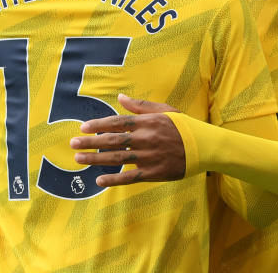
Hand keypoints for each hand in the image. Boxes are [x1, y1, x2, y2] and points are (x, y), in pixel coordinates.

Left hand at [70, 94, 184, 186]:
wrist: (204, 146)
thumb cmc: (183, 126)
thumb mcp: (164, 110)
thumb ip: (141, 105)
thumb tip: (120, 96)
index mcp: (146, 122)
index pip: (117, 122)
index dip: (99, 125)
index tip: (83, 128)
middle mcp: (145, 138)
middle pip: (112, 140)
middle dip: (90, 142)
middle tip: (73, 144)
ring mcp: (148, 157)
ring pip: (117, 158)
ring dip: (96, 159)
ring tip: (79, 159)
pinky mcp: (153, 173)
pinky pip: (130, 177)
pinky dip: (114, 180)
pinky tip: (99, 181)